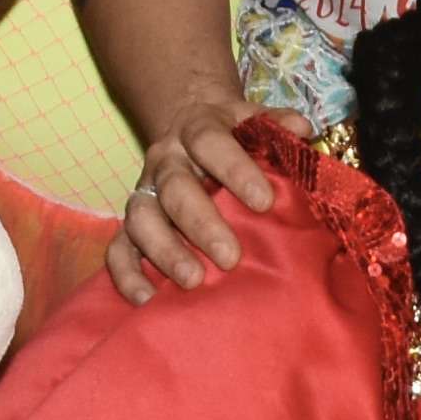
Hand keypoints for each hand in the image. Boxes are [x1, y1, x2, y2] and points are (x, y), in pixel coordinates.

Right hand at [106, 115, 276, 302]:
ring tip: (193, 280)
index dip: (235, 171)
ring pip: (141, 218)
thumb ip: (277, 124)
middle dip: (201, 224)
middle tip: (231, 258)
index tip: (264, 202)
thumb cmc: (233, 133)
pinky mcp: (131, 222)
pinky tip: (147, 299)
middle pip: (174, 188)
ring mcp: (144, 191)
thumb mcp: (254, 120)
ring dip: (164, 251)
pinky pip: (117, 248)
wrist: (187, 122)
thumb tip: (303, 130)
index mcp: (198, 129)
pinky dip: (126, 274)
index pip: (210, 143)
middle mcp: (166, 160)